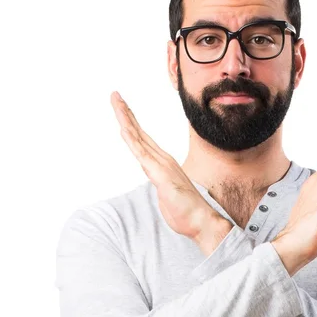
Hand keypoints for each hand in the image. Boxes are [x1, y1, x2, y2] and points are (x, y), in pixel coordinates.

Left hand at [110, 91, 220, 241]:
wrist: (201, 221)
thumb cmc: (187, 213)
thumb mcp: (169, 198)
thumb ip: (164, 189)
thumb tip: (163, 188)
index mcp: (163, 164)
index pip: (143, 140)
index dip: (132, 123)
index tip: (123, 109)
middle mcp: (162, 160)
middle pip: (139, 133)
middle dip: (126, 113)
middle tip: (115, 95)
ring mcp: (161, 165)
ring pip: (138, 137)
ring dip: (125, 118)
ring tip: (116, 101)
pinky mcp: (160, 174)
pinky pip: (142, 153)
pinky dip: (132, 139)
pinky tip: (123, 127)